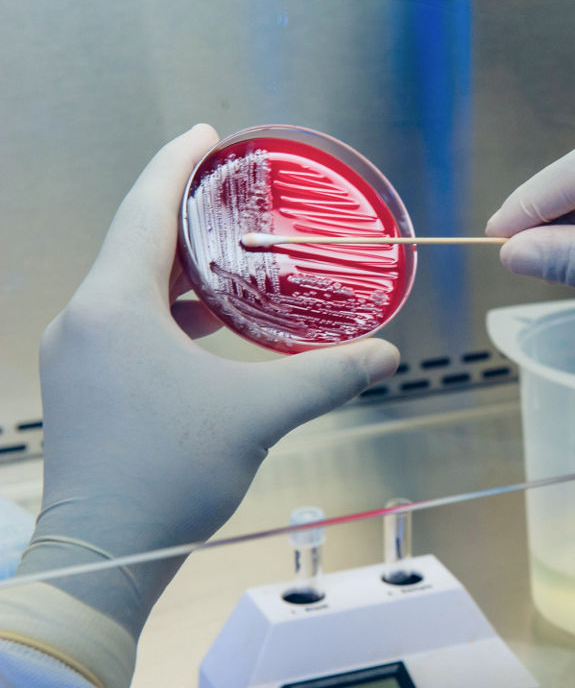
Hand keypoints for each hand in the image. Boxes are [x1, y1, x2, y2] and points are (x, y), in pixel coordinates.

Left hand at [16, 125, 400, 639]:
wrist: (103, 551)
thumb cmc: (164, 475)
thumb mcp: (257, 415)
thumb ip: (326, 377)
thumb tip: (386, 355)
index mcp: (114, 306)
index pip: (145, 209)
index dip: (177, 164)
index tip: (206, 136)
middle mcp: (84, 320)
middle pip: (135, 243)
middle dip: (186, 214)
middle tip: (233, 195)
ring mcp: (76, 354)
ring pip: (129, 286)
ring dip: (179, 268)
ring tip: (232, 259)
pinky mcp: (82, 386)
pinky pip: (123, 323)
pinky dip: (166, 310)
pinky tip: (207, 328)